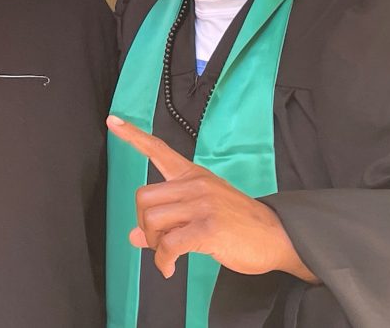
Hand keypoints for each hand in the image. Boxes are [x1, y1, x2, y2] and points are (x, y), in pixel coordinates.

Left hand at [107, 115, 317, 282]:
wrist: (277, 236)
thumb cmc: (239, 225)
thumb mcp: (202, 214)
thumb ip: (169, 219)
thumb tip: (134, 235)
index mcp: (193, 175)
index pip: (158, 150)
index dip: (133, 136)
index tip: (113, 121)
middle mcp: (195, 184)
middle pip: (144, 198)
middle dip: (144, 225)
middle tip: (159, 242)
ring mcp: (202, 205)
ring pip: (152, 221)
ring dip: (154, 244)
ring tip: (168, 254)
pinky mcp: (208, 228)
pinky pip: (168, 246)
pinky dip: (163, 262)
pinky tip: (169, 269)